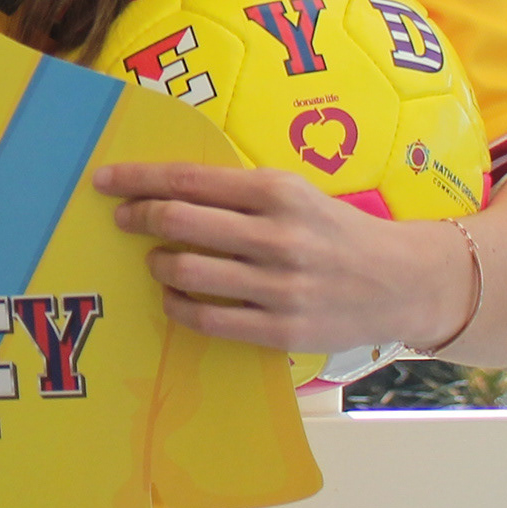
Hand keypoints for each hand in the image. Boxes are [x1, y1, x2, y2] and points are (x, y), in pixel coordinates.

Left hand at [95, 162, 470, 355]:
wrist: (402, 280)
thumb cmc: (336, 231)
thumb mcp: (296, 194)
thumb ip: (240, 192)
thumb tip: (167, 188)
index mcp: (278, 191)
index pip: (188, 180)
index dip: (138, 178)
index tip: (104, 180)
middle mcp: (277, 235)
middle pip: (179, 221)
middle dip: (138, 217)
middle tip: (123, 219)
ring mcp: (278, 286)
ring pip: (186, 271)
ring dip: (157, 264)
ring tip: (158, 261)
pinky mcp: (281, 329)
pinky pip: (207, 319)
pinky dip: (178, 306)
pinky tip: (175, 297)